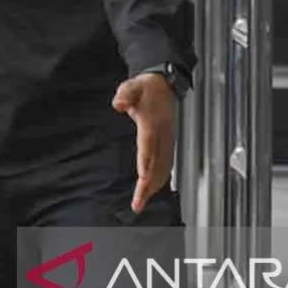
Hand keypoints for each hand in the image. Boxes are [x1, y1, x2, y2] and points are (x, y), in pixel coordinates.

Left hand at [112, 73, 177, 213]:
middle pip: (158, 163)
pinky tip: (153, 190)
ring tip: (141, 203)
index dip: (146, 160)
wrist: (164, 85)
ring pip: (164, 168)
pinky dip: (161, 180)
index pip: (149, 144)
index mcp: (153, 122)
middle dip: (148, 184)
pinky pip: (166, 165)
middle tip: (137, 202)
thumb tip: (119, 103)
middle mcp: (163, 134)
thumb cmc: (146, 88)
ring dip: (154, 186)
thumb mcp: (132, 86)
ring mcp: (167, 140)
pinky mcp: (168, 143)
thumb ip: (125, 94)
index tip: (142, 177)